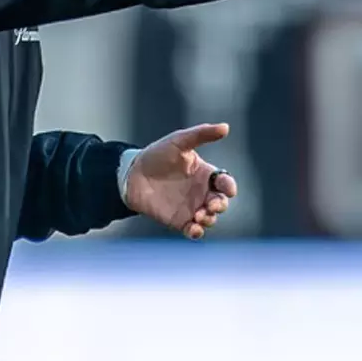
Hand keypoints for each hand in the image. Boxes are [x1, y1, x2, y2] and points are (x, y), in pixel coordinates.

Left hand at [123, 123, 238, 239]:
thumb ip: (201, 134)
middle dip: (220, 205)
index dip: (229, 186)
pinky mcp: (179, 221)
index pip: (225, 183)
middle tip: (211, 205)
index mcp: (206, 174)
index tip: (226, 188)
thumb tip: (226, 127)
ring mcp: (191, 208)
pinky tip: (194, 228)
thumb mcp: (179, 141)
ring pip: (210, 219)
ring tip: (199, 215)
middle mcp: (202, 192)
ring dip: (209, 219)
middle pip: (221, 203)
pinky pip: (194, 231)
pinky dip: (197, 232)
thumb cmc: (157, 154)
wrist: (132, 174)